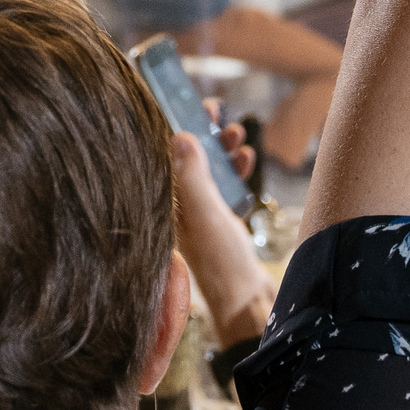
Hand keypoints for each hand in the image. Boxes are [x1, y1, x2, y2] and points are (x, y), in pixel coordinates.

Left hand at [170, 122, 271, 349]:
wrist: (251, 306)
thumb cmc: (222, 265)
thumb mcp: (205, 213)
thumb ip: (192, 174)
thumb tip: (181, 136)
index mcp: (164, 208)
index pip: (159, 156)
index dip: (170, 126)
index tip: (184, 103)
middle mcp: (177, 210)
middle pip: (183, 158)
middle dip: (200, 133)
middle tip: (215, 111)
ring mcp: (199, 217)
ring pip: (206, 170)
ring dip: (221, 148)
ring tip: (237, 135)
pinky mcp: (221, 224)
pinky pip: (225, 187)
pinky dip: (235, 170)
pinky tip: (246, 160)